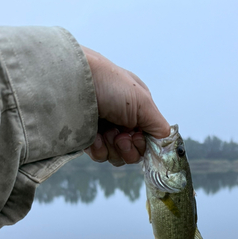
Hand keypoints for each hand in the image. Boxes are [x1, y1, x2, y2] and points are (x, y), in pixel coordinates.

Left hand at [82, 46, 169, 165]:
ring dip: (113, 148)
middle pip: (135, 151)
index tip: (137, 137)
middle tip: (120, 136)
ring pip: (118, 157)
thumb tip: (166, 140)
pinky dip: (98, 149)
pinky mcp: (87, 138)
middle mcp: (122, 120)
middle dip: (129, 148)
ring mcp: (104, 130)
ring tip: (105, 132)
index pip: (149, 137)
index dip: (145, 143)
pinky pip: (100, 156)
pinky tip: (93, 137)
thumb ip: (158, 124)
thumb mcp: (142, 101)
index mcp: (138, 109)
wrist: (71, 81)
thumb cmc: (108, 83)